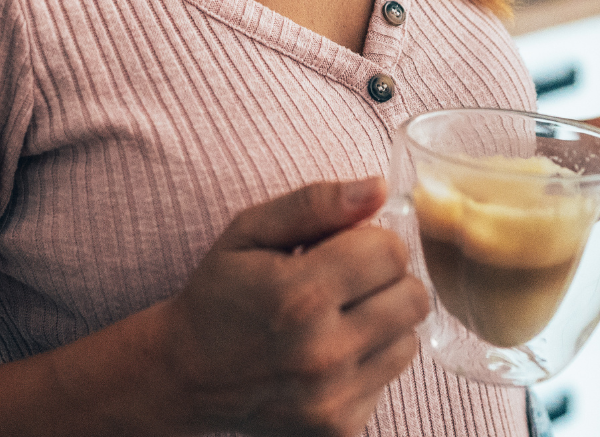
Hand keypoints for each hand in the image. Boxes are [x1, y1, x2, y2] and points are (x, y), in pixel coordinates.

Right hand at [154, 178, 429, 436]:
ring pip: (409, 339)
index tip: (343, 248)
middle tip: (345, 282)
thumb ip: (315, 203)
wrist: (186, 375)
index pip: (391, 252)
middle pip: (413, 297)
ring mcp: (333, 398)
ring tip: (338, 318)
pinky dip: (368, 361)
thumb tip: (379, 187)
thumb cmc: (219, 293)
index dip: (370, 241)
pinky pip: (389, 379)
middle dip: (385, 280)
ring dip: (382, 322)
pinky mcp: (339, 428)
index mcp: (299, 295)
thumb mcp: (249, 231)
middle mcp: (322, 352)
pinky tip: (330, 355)